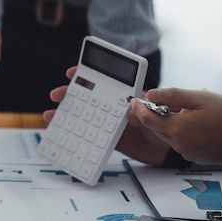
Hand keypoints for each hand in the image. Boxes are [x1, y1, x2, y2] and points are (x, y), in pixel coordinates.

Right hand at [43, 66, 169, 164]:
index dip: (87, 74)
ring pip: (84, 116)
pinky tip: (61, 134)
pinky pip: (89, 136)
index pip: (104, 81)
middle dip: (69, 94)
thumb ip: (142, 110)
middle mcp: (114, 106)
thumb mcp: (158, 112)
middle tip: (56, 95)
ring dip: (66, 115)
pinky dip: (75, 135)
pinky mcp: (109, 139)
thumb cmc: (168, 123)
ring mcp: (109, 122)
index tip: (72, 72)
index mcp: (125, 94)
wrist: (171, 148)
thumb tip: (128, 112)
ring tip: (50, 116)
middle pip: (87, 97)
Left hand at [129, 88, 221, 163]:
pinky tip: (196, 122)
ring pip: (167, 134)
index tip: (135, 101)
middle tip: (165, 101)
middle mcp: (177, 143)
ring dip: (170, 122)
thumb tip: (151, 95)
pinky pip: (179, 141)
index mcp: (176, 128)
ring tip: (189, 110)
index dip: (138, 108)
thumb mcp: (200, 98)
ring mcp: (185, 151)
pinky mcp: (192, 156)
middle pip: (156, 127)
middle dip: (156, 113)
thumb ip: (172, 96)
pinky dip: (180, 131)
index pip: (147, 118)